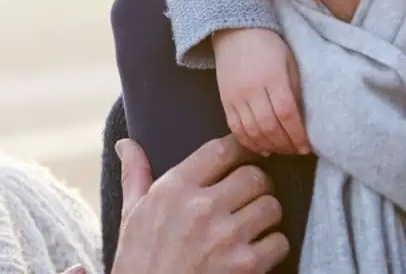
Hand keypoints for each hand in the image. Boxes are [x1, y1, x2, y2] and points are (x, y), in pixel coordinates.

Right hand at [113, 135, 288, 273]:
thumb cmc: (139, 262)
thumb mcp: (131, 215)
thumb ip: (136, 174)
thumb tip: (126, 143)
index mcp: (174, 189)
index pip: (222, 149)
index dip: (240, 148)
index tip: (245, 154)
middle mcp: (202, 207)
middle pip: (255, 175)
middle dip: (257, 185)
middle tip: (251, 194)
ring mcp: (225, 237)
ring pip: (271, 206)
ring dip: (267, 215)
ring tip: (255, 223)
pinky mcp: (245, 265)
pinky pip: (278, 242)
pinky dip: (273, 246)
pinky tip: (258, 250)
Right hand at [214, 28, 309, 154]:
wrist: (235, 31)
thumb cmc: (269, 45)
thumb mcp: (290, 61)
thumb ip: (295, 89)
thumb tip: (302, 118)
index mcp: (273, 77)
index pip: (286, 114)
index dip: (297, 135)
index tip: (307, 147)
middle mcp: (252, 90)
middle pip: (269, 127)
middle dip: (285, 144)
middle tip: (297, 151)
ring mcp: (235, 97)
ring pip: (252, 131)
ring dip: (269, 146)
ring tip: (282, 150)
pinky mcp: (224, 101)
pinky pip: (235, 128)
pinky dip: (249, 142)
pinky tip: (262, 148)